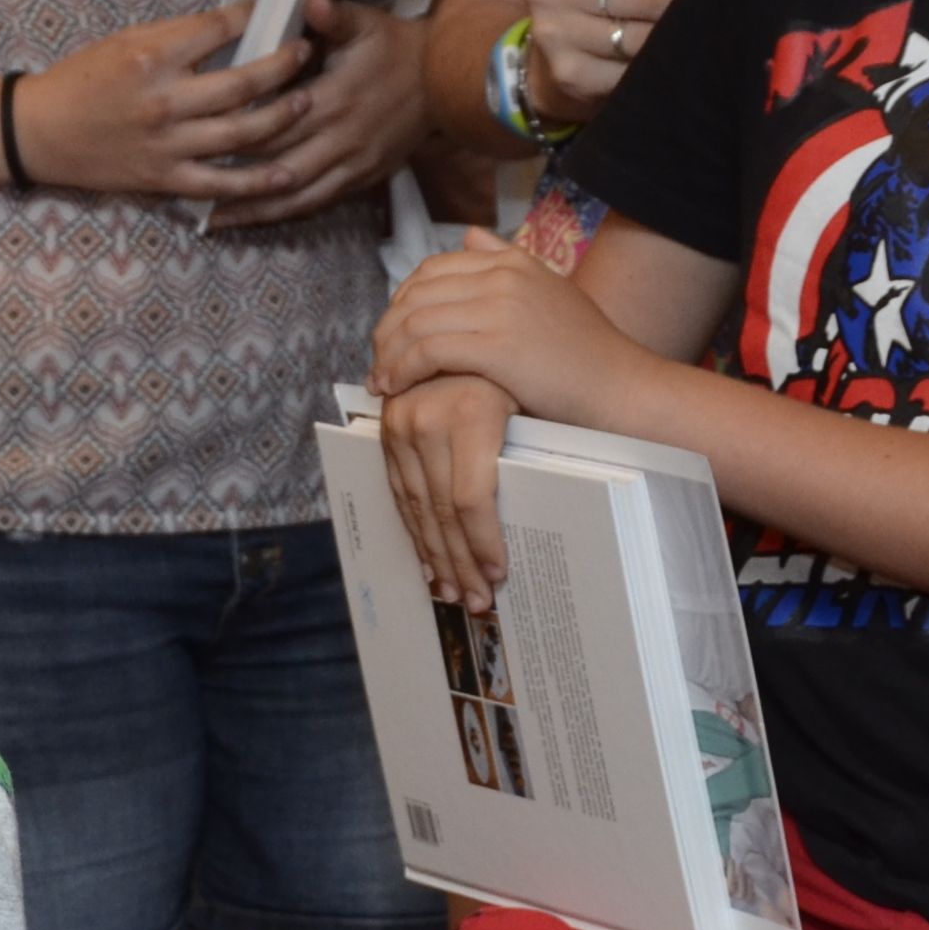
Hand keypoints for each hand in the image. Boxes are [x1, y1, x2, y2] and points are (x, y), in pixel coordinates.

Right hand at [21, 9, 313, 202]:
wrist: (38, 133)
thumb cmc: (80, 81)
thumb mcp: (124, 42)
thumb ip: (177, 36)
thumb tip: (232, 25)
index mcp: (151, 58)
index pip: (218, 30)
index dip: (253, 17)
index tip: (275, 11)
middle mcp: (163, 102)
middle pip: (242, 84)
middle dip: (283, 66)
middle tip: (306, 54)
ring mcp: (166, 144)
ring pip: (242, 133)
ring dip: (282, 117)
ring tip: (307, 101)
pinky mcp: (164, 178)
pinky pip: (220, 183)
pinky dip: (256, 181)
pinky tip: (287, 172)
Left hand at [221, 0, 430, 218]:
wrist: (447, 82)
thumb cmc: (397, 49)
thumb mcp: (367, 25)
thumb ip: (334, 17)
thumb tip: (312, 0)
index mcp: (336, 98)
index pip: (275, 122)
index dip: (237, 133)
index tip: (200, 139)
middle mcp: (342, 138)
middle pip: (277, 164)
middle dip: (234, 177)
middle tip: (190, 185)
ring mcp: (353, 163)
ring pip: (296, 195)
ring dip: (255, 208)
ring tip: (215, 218)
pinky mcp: (363, 179)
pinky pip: (319, 203)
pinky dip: (285, 213)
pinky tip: (257, 219)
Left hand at [374, 231, 661, 434]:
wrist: (623, 389)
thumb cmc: (586, 354)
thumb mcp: (548, 292)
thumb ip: (506, 261)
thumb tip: (469, 234)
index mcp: (511, 260)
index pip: (431, 270)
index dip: (401, 304)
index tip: (392, 336)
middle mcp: (503, 275)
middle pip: (415, 295)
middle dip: (387, 330)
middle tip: (377, 361)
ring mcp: (500, 308)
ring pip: (414, 323)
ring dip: (387, 355)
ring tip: (380, 381)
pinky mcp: (496, 346)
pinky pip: (426, 352)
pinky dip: (401, 370)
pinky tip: (395, 389)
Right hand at [375, 371, 524, 604]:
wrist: (492, 328)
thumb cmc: (536, 374)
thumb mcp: (537, 407)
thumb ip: (528, 460)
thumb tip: (539, 523)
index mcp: (468, 411)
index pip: (469, 497)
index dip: (482, 541)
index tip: (497, 575)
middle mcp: (426, 415)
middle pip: (439, 508)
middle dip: (459, 560)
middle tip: (476, 601)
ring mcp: (401, 422)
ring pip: (415, 505)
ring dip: (435, 554)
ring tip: (454, 593)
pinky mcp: (389, 430)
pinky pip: (399, 491)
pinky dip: (415, 529)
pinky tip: (429, 562)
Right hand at [524, 0, 691, 121]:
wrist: (547, 54)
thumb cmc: (587, 3)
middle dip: (677, 7)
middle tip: (698, 14)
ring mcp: (553, 33)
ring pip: (635, 35)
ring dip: (666, 39)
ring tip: (681, 37)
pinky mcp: (567, 72)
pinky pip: (627, 71)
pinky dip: (650, 69)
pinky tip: (658, 64)